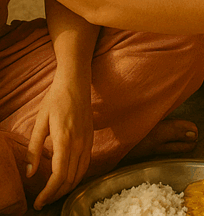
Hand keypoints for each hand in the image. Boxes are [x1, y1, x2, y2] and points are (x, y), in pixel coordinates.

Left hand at [26, 77, 92, 208]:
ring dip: (67, 187)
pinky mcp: (90, 139)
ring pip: (80, 173)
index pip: (59, 175)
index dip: (48, 193)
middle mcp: (79, 143)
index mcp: (65, 140)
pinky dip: (76, 176)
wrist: (76, 83)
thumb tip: (29, 173)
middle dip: (56, 194)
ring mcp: (87, 141)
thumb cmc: (55, 100)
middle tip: (42, 202)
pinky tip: (66, 179)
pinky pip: (85, 164)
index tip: (38, 203)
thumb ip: (34, 148)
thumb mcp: (39, 122)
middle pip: (71, 178)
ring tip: (52, 195)